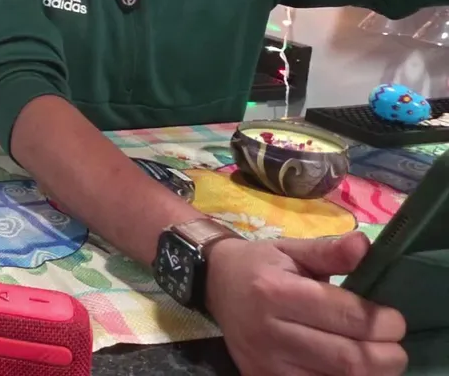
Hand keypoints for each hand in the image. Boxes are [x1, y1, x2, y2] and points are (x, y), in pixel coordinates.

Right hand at [206, 232, 406, 375]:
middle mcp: (268, 331)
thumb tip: (364, 245)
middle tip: (394, 345)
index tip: (395, 319)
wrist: (214, 285)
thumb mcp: (291, 249)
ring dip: (369, 372)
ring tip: (375, 356)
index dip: (383, 322)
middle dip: (386, 355)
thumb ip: (329, 251)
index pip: (347, 317)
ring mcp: (265, 362)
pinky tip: (347, 366)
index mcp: (276, 292)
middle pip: (348, 358)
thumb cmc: (259, 264)